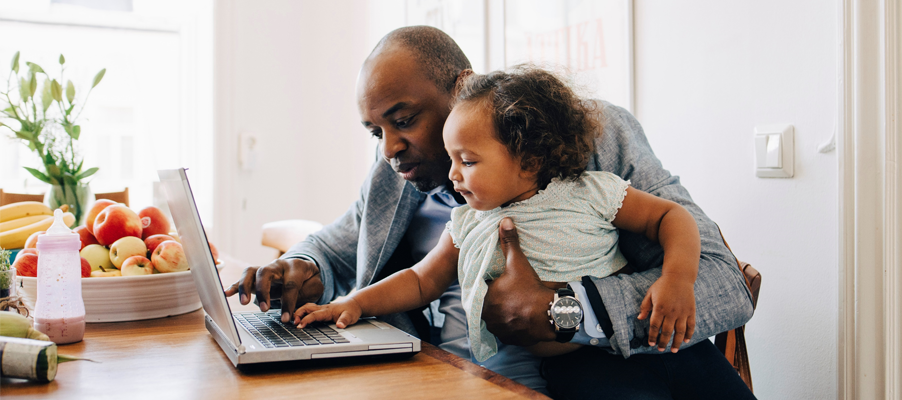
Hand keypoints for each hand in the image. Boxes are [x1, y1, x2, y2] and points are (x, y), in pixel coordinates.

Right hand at [223, 258, 323, 322]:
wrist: (304, 268)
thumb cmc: (309, 280)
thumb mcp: (316, 286)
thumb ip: (307, 295)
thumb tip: (293, 311)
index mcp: (296, 267)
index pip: (290, 285)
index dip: (288, 303)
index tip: (286, 319)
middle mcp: (278, 265)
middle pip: (265, 272)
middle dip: (263, 291)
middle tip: (264, 309)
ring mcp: (266, 268)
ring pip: (251, 272)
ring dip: (245, 287)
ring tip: (244, 303)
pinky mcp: (257, 275)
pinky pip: (243, 278)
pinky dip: (234, 285)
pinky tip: (226, 293)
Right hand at [294, 298, 361, 328]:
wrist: (354, 304)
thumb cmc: (352, 310)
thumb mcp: (351, 316)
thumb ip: (345, 321)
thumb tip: (340, 325)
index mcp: (328, 310)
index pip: (314, 314)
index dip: (306, 319)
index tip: (300, 325)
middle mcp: (322, 308)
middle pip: (306, 308)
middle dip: (298, 314)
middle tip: (293, 323)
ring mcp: (321, 308)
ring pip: (306, 307)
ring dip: (298, 312)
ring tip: (293, 321)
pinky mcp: (321, 310)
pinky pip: (308, 310)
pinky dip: (301, 312)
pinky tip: (297, 318)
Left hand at [481, 218, 555, 345]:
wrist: (549, 315)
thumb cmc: (530, 288)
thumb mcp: (518, 263)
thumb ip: (509, 242)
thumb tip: (504, 220)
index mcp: (484, 298)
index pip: (480, 291)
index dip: (488, 287)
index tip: (496, 283)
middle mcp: (487, 317)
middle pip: (487, 307)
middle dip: (495, 301)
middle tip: (507, 294)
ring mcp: (498, 330)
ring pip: (495, 321)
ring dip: (501, 315)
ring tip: (513, 306)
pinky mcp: (510, 340)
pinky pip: (506, 332)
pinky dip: (511, 326)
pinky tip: (519, 318)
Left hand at [638, 276, 695, 352]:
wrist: (679, 276)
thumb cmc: (662, 285)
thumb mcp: (650, 293)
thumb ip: (645, 306)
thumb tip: (640, 318)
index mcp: (659, 308)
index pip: (655, 326)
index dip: (653, 336)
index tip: (651, 343)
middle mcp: (671, 312)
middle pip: (667, 331)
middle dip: (663, 342)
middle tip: (660, 349)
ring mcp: (682, 312)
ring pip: (679, 332)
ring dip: (676, 342)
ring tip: (673, 350)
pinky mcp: (691, 311)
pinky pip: (691, 326)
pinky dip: (689, 334)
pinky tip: (685, 341)